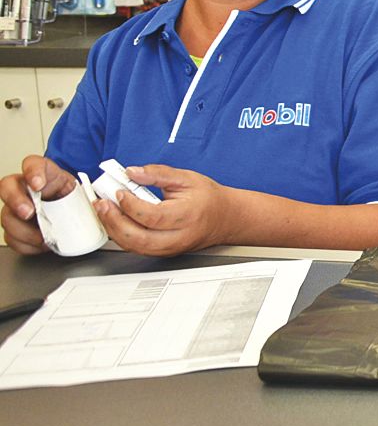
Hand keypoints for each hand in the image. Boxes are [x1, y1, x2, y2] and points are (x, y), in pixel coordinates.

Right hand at [0, 155, 77, 255]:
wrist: (72, 215)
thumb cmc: (74, 200)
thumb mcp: (84, 191)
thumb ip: (86, 195)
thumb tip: (100, 206)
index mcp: (43, 174)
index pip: (32, 163)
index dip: (32, 172)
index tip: (38, 183)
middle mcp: (25, 188)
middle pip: (7, 187)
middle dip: (16, 201)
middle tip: (29, 212)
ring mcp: (17, 207)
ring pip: (7, 216)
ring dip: (23, 229)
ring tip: (42, 236)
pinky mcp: (17, 227)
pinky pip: (12, 237)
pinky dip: (26, 244)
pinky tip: (40, 243)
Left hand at [92, 163, 230, 257]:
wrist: (225, 218)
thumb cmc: (209, 199)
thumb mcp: (186, 178)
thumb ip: (158, 173)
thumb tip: (132, 172)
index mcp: (187, 215)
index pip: (151, 216)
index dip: (130, 205)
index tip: (119, 191)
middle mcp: (178, 237)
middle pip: (138, 238)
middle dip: (114, 221)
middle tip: (103, 204)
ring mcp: (170, 248)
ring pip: (134, 247)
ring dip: (114, 230)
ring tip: (105, 211)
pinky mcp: (163, 252)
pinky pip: (137, 249)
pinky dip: (122, 236)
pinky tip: (115, 221)